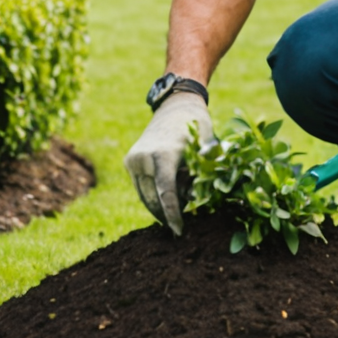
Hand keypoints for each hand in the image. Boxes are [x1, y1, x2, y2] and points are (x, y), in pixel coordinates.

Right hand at [123, 91, 212, 234]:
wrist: (176, 107)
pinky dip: (153, 196)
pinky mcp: (130, 162)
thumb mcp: (207, 146)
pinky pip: (141, 187)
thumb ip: (205, 172)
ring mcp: (134, 160)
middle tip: (182, 228)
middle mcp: (143, 158)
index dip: (173, 214)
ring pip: (145, 196)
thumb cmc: (196, 127)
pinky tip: (166, 202)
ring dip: (159, 208)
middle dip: (167, 214)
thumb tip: (205, 198)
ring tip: (175, 216)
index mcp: (163, 154)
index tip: (179, 230)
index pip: (166, 193)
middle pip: (154, 198)